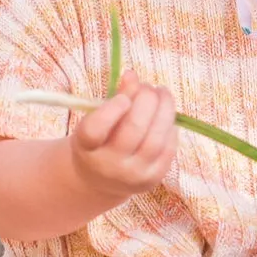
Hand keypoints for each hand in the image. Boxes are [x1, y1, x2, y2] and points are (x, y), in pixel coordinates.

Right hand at [69, 69, 177, 201]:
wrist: (101, 181)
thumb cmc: (98, 142)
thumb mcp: (95, 120)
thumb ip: (113, 97)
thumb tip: (132, 75)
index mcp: (86, 147)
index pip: (95, 130)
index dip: (112, 109)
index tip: (123, 98)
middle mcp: (108, 166)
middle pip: (133, 129)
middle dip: (147, 100)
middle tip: (149, 87)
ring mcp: (132, 176)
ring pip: (156, 139)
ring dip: (165, 110)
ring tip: (163, 94)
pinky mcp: (152, 180)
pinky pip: (168, 150)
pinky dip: (170, 128)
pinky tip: (167, 116)